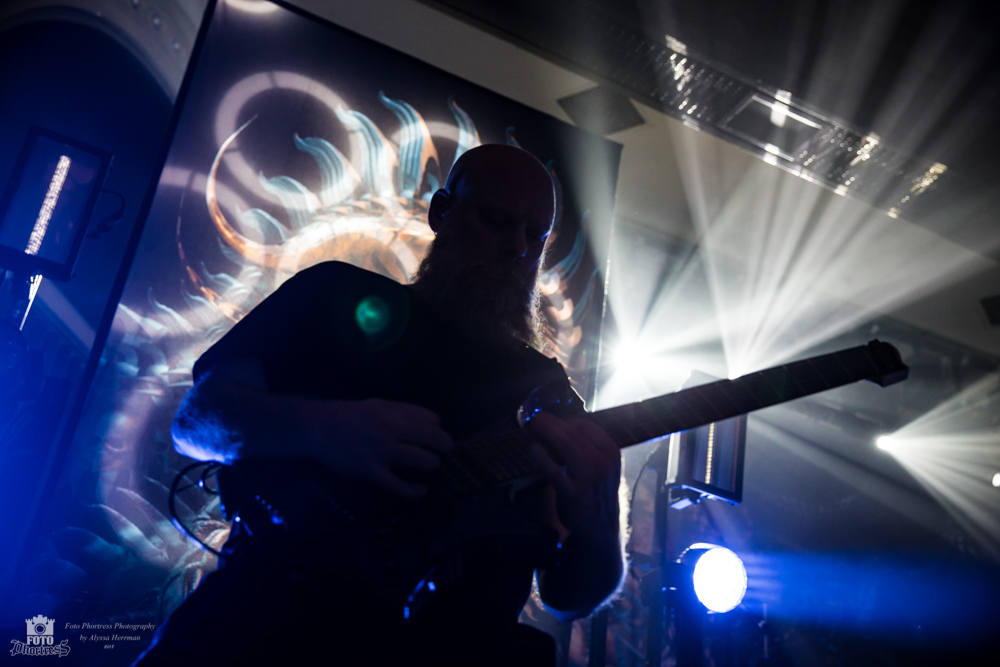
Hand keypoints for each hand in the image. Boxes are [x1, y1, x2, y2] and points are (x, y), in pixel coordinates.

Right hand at [307, 398, 451, 498]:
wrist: (320, 428)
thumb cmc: (350, 416)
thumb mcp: (378, 405)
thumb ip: (400, 412)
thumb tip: (426, 423)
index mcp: (394, 412)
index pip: (431, 419)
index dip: (437, 427)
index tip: (435, 433)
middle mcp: (392, 429)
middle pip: (432, 437)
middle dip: (445, 445)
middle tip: (446, 449)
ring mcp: (382, 451)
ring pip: (420, 459)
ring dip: (432, 464)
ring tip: (432, 465)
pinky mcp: (372, 471)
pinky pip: (398, 485)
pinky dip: (413, 491)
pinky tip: (421, 490)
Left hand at [525, 412, 620, 538]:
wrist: (602, 526)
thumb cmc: (596, 491)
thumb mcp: (602, 466)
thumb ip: (588, 447)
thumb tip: (559, 425)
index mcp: (612, 453)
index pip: (588, 426)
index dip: (567, 420)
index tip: (554, 420)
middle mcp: (603, 463)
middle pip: (574, 433)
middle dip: (553, 423)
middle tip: (536, 417)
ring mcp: (589, 479)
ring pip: (566, 447)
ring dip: (547, 432)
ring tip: (533, 425)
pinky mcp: (574, 494)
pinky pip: (555, 471)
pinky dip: (542, 457)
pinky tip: (532, 449)